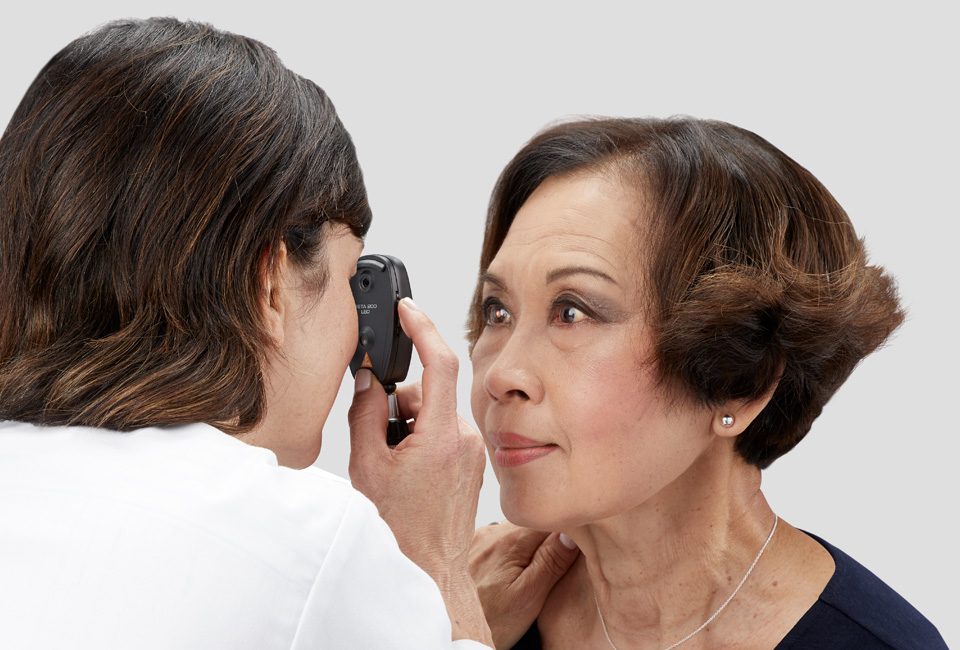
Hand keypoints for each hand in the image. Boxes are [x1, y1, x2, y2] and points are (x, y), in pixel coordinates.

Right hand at [349, 298, 490, 644]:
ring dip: (409, 427)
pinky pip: (443, 433)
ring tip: (396, 469)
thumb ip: (366, 413)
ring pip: (433, 414)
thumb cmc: (400, 531)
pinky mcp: (473, 461)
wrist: (430, 572)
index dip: (421, 327)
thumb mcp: (368, 466)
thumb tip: (368, 380)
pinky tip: (412, 474)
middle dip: (398, 406)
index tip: (407, 309)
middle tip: (381, 442)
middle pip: (426, 393)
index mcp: (441, 436)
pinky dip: (422, 441)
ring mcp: (473, 451)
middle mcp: (465, 438)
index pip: (438, 361)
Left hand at [470, 522, 579, 649]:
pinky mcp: (470, 547)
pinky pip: (499, 539)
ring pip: (516, 530)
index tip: (576, 545)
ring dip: (528, 543)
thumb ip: (551, 562)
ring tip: (530, 571)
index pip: (550, 519)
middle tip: (551, 566)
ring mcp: (479, 538)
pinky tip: (510, 570)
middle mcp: (492, 532)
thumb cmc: (491, 620)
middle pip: (533, 522)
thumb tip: (572, 533)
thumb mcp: (529, 597)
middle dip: (548, 536)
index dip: (568, 530)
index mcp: (510, 541)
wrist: (453, 629)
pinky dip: (510, 549)